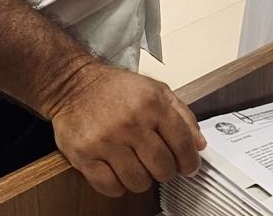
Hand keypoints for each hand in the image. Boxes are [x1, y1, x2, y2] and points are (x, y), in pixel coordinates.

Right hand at [50, 63, 204, 195]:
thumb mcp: (155, 89)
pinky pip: (111, 187)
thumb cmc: (115, 88)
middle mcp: (131, 122)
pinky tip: (117, 171)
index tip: (189, 167)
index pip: (182, 142)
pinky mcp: (85, 156)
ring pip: (138, 181)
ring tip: (137, 165)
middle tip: (161, 166)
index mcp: (152, 103)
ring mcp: (107, 140)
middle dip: (166, 171)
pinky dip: (118, 185)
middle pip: (162, 167)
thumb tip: (199, 144)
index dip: (190, 160)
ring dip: (142, 179)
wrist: (73, 84)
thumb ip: (181, 114)